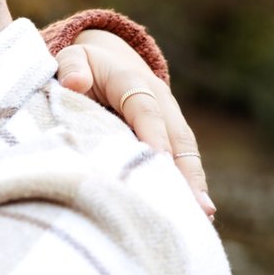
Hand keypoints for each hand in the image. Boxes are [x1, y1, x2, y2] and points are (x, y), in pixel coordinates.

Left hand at [55, 28, 214, 217]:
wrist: (108, 61)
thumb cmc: (85, 66)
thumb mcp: (73, 57)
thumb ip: (71, 66)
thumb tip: (75, 82)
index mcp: (133, 81)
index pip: (145, 109)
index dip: (152, 133)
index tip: (158, 159)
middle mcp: (160, 101)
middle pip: (177, 137)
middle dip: (186, 170)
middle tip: (194, 203)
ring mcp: (169, 121)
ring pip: (186, 152)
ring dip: (193, 183)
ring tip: (202, 216)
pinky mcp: (169, 138)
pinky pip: (182, 162)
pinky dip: (187, 186)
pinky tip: (193, 215)